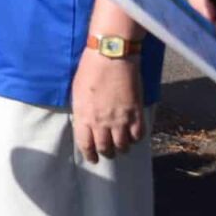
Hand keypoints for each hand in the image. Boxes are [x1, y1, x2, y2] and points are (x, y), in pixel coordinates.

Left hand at [70, 44, 146, 161]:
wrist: (111, 56)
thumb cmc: (90, 69)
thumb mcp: (77, 91)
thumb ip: (81, 110)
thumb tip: (84, 122)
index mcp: (84, 116)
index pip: (86, 145)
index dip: (90, 155)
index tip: (93, 159)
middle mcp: (101, 122)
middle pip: (105, 148)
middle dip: (106, 153)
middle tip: (108, 153)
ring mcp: (120, 119)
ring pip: (123, 146)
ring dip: (122, 148)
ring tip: (122, 146)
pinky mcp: (136, 114)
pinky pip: (138, 135)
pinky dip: (136, 139)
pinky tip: (133, 136)